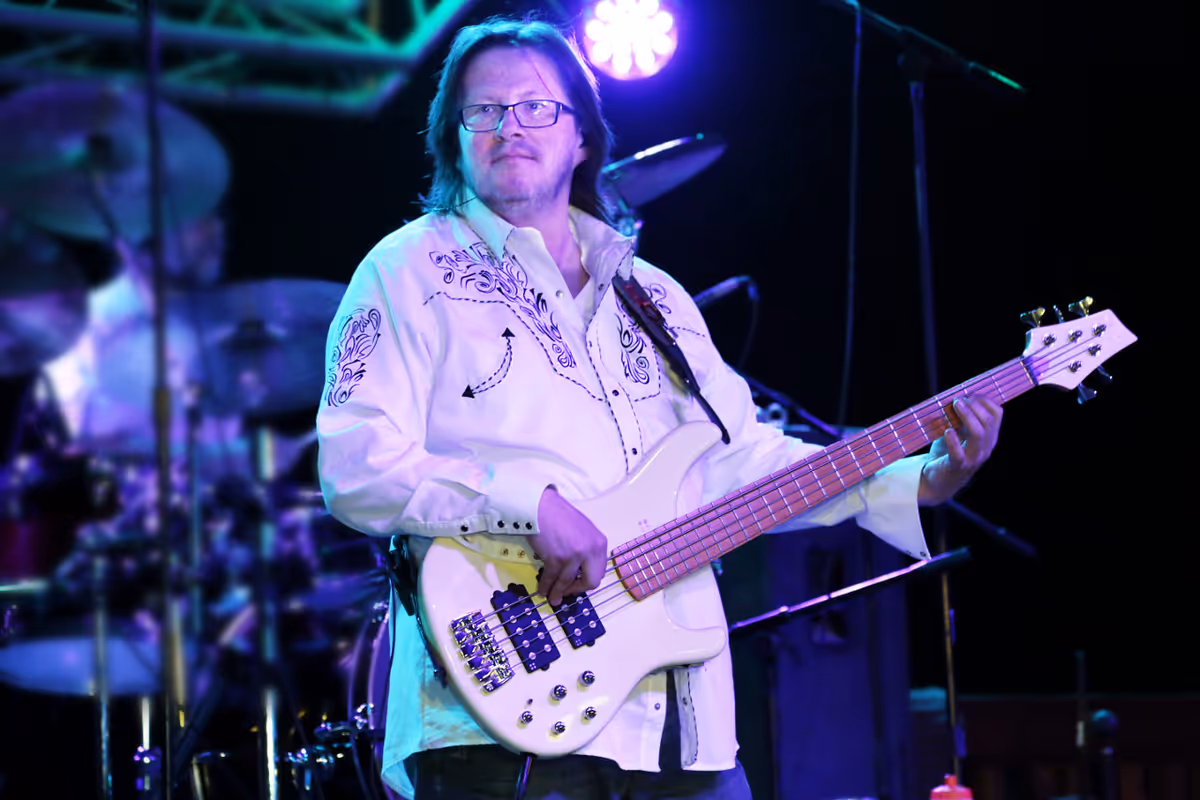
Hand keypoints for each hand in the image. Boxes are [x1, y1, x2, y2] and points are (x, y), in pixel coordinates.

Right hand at [533, 487, 608, 605]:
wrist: (539, 506)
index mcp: (599, 543)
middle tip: (567, 593)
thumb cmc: (558, 515)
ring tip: (552, 598)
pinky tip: (542, 590)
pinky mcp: (556, 558)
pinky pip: (552, 578)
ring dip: (558, 592)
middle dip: (577, 590)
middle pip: (591, 582)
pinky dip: (546, 586)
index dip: (587, 581)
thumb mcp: (582, 530)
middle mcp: (590, 550)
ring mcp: (573, 555)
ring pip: (567, 582)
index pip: (599, 571)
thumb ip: (586, 548)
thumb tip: (580, 569)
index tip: (577, 585)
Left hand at [918, 395, 1002, 505]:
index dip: (985, 400)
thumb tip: (956, 397)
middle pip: (989, 421)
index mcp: (988, 438)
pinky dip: (953, 441)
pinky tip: (947, 431)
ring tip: (956, 406)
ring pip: (979, 434)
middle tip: (959, 400)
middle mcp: (985, 448)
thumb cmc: (947, 453)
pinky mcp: (957, 467)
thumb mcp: (957, 432)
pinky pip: (959, 453)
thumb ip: (959, 418)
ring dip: (967, 416)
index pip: (997, 414)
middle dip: (975, 405)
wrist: (936, 480)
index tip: (969, 393)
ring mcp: (973, 459)